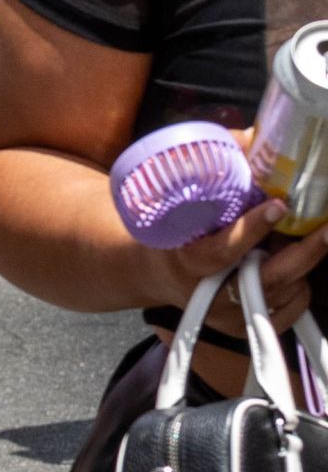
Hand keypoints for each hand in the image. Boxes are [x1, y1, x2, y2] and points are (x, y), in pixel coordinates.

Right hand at [146, 192, 327, 339]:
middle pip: (269, 279)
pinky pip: (293, 307)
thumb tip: (252, 142)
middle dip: (303, 252)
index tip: (278, 205)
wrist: (160, 276)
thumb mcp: (179, 205)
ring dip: (300, 263)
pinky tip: (286, 263)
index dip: (252, 229)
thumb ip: (212, 176)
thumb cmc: (173, 233)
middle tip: (326, 228)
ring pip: (287, 290)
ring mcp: (231, 317)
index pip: (223, 251)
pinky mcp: (248, 329)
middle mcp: (210, 296)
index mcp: (188, 262)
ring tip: (297, 239)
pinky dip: (300, 284)